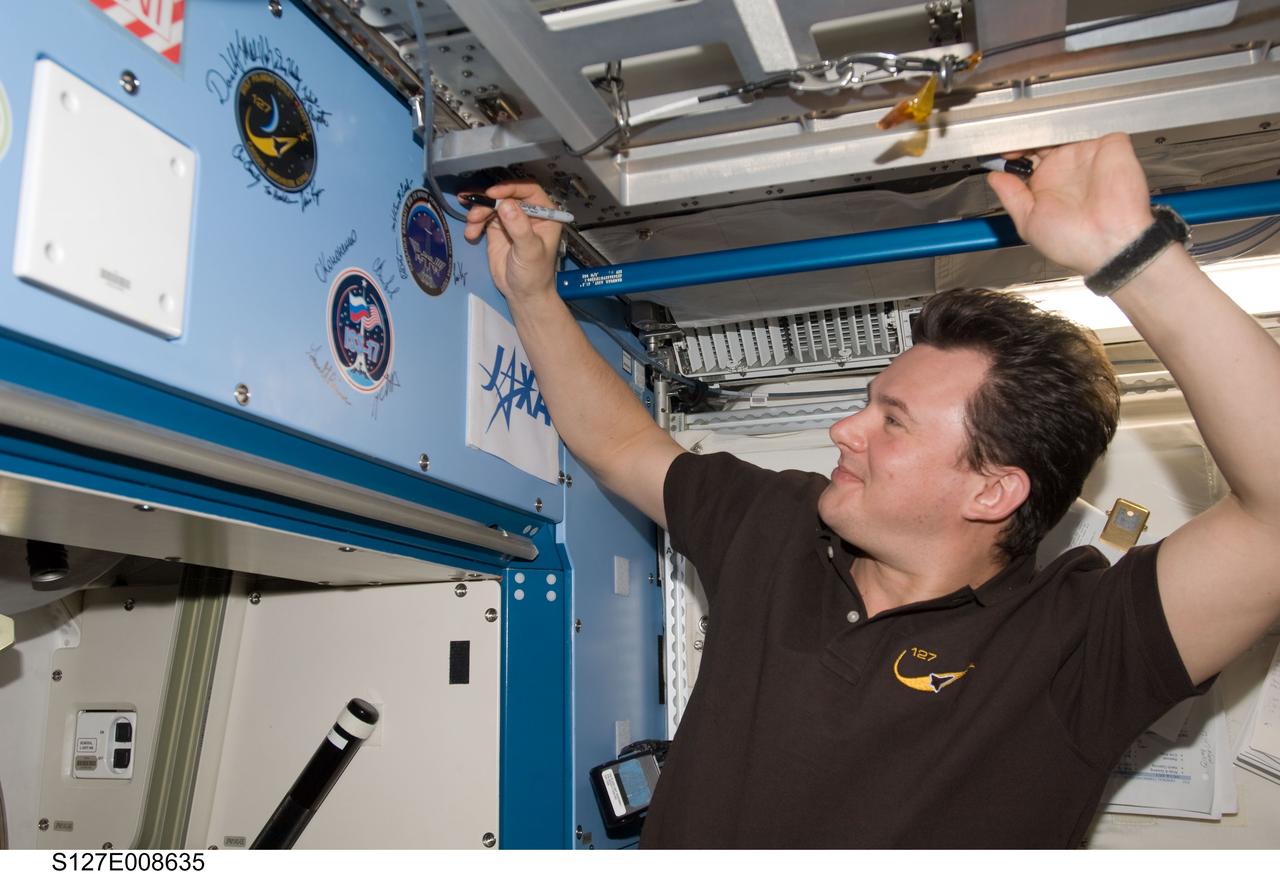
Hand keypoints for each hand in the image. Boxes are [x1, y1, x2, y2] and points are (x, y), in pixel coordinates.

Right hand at [461, 182, 562, 304]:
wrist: (522, 294)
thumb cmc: (535, 274)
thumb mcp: (530, 251)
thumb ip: (519, 228)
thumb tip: (505, 204)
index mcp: (545, 214)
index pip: (528, 190)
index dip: (510, 188)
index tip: (493, 194)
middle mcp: (528, 213)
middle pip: (506, 194)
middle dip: (489, 201)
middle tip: (476, 212)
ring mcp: (511, 219)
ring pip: (492, 205)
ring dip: (478, 212)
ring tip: (471, 225)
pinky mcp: (497, 228)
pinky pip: (483, 217)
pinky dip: (474, 222)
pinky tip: (471, 233)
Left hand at [986, 132, 1155, 275]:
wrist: (1110, 242)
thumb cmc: (1075, 243)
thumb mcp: (1029, 223)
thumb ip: (1012, 197)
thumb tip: (995, 178)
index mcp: (1046, 187)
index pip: (1024, 160)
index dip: (1009, 154)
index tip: (996, 153)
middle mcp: (1065, 169)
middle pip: (1039, 140)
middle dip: (1022, 137)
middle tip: (1010, 140)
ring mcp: (1086, 155)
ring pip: (1061, 129)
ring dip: (1043, 128)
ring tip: (1028, 134)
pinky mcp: (1109, 146)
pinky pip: (1090, 124)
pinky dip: (1073, 122)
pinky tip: (1055, 131)